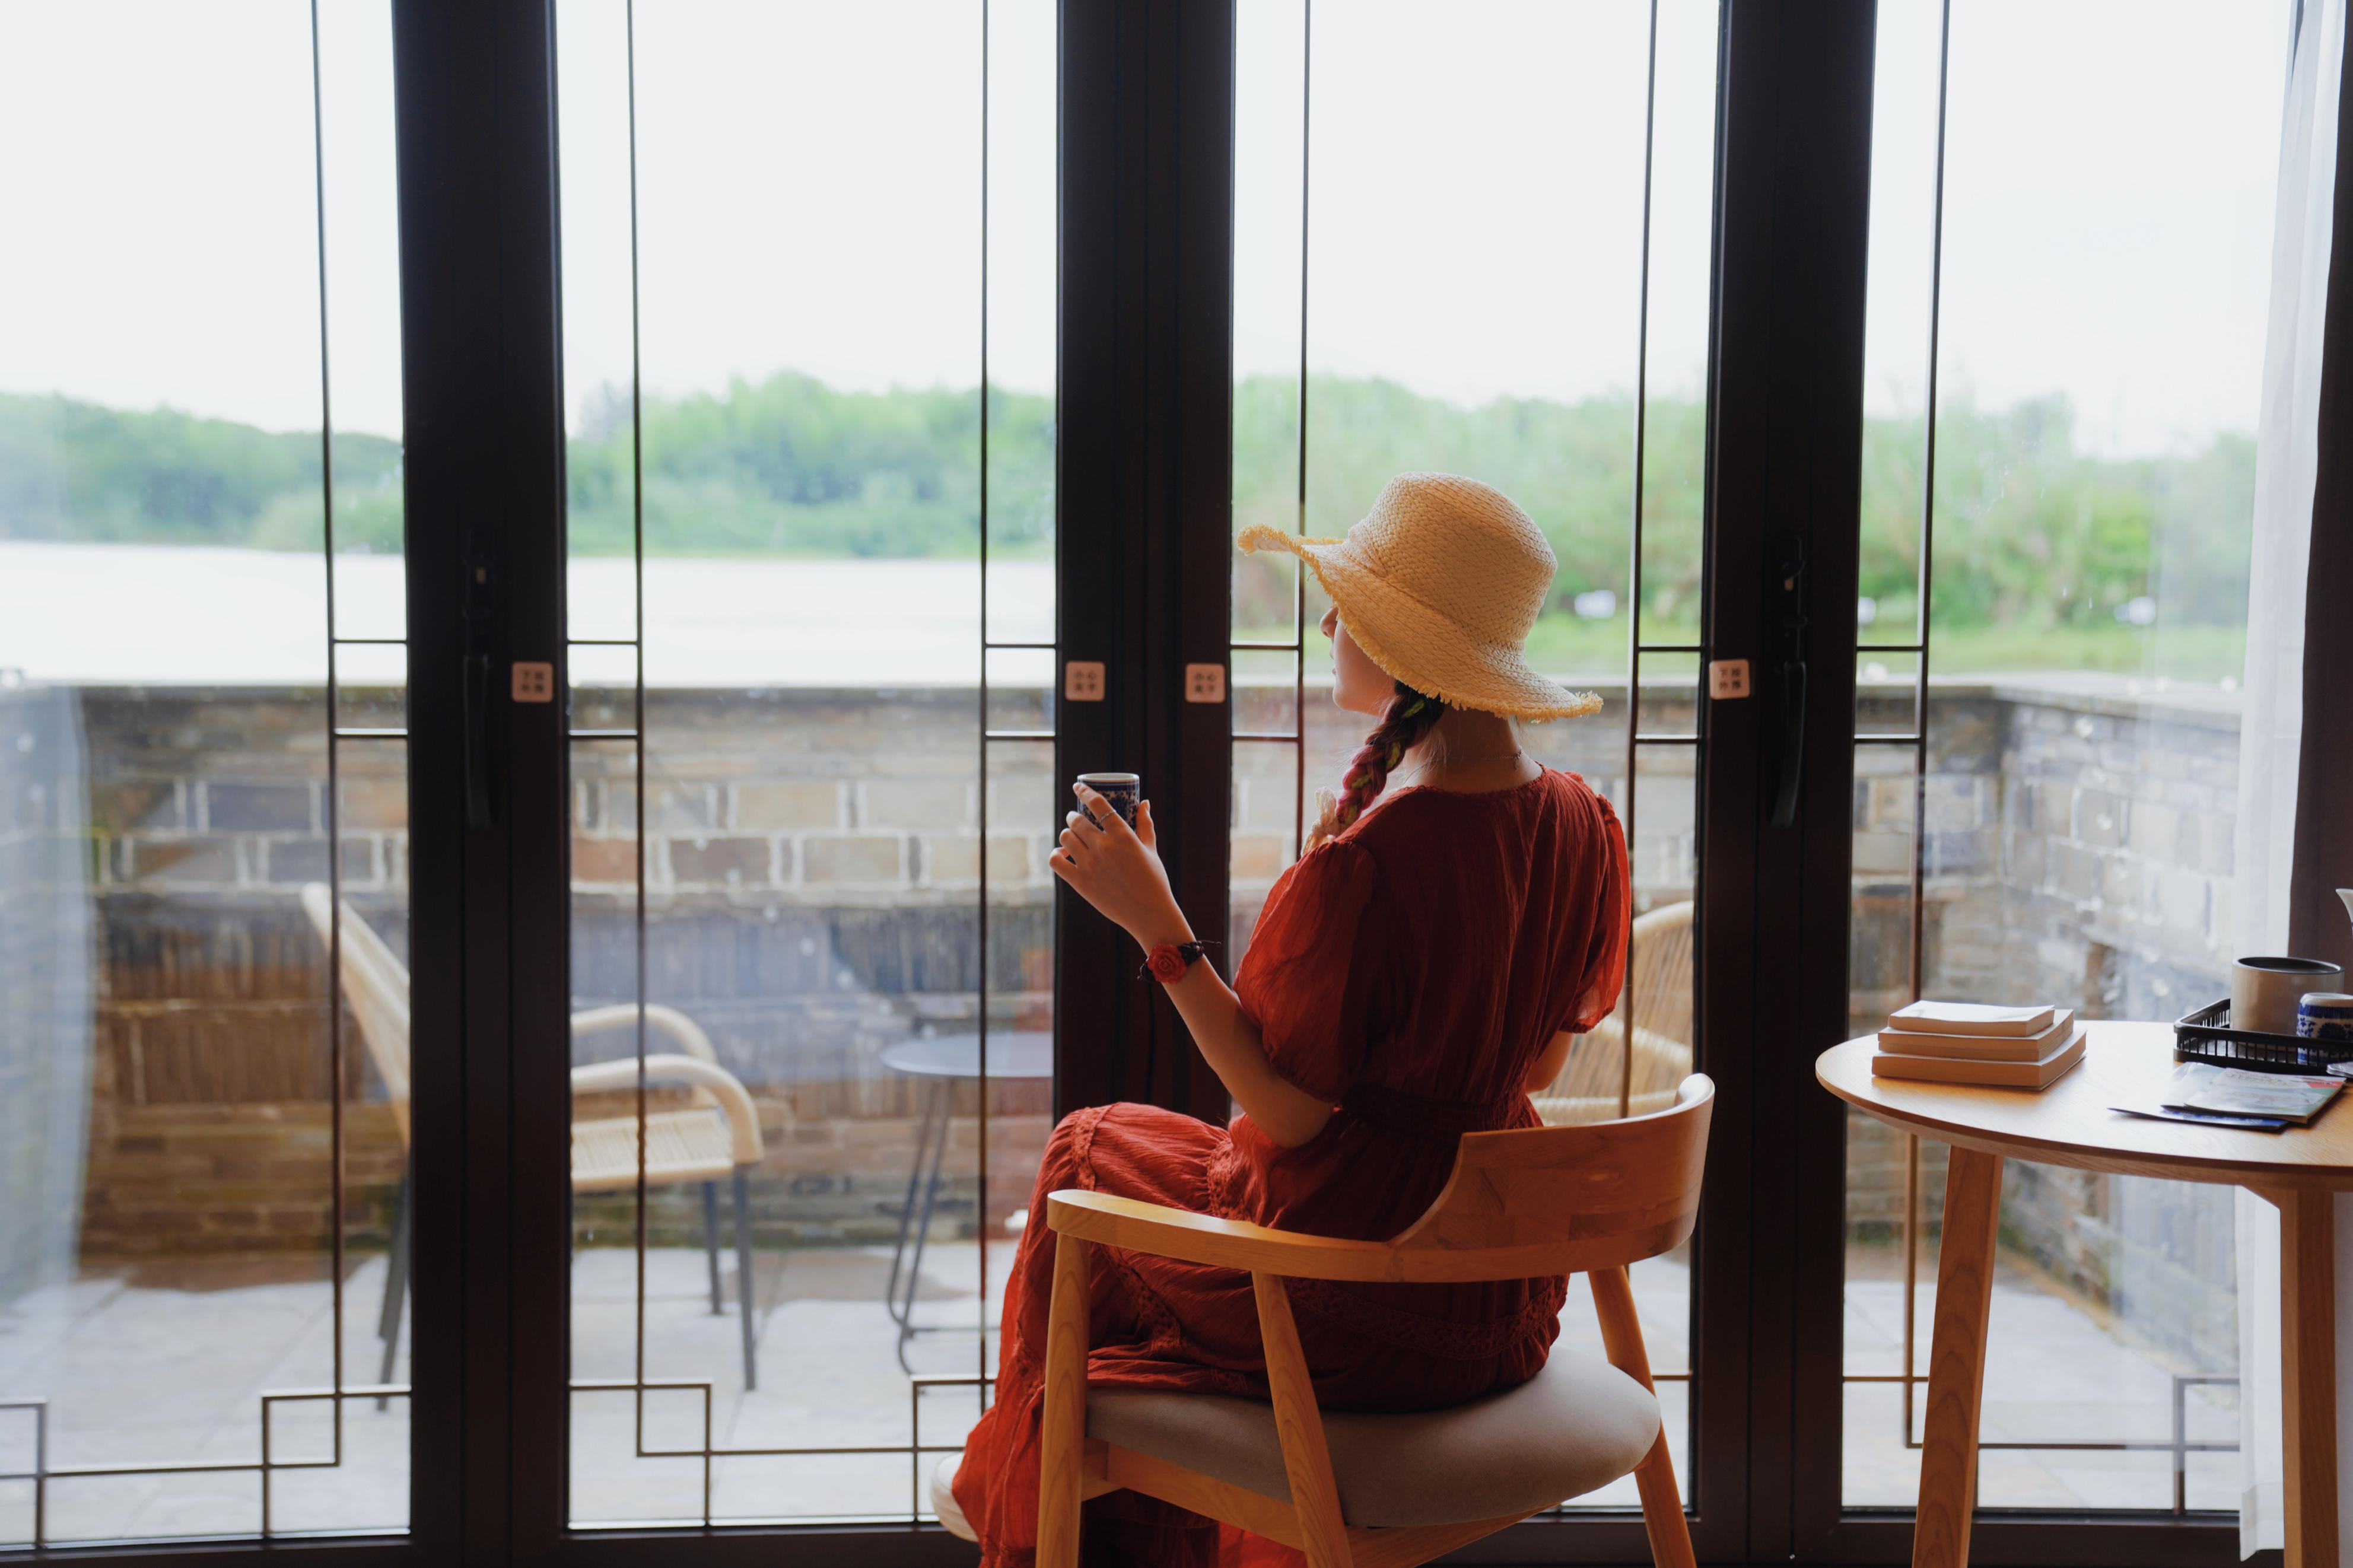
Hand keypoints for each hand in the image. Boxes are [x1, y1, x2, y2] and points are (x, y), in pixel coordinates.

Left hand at [1051, 783, 1185, 945]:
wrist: (1149, 913)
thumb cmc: (1154, 880)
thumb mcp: (1151, 849)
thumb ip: (1145, 824)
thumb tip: (1143, 803)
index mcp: (1123, 835)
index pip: (1098, 804)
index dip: (1085, 792)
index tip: (1078, 787)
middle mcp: (1104, 847)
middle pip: (1077, 820)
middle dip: (1074, 816)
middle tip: (1076, 818)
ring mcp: (1090, 865)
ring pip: (1065, 837)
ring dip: (1067, 833)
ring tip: (1072, 836)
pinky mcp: (1080, 883)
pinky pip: (1056, 861)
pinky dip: (1056, 854)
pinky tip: (1062, 854)